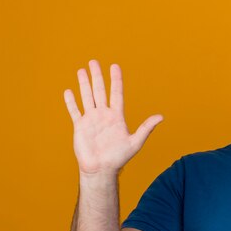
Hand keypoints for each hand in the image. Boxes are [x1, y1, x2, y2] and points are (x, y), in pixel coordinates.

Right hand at [64, 60, 162, 175]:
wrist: (101, 169)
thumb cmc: (119, 158)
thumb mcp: (135, 142)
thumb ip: (146, 128)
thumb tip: (161, 117)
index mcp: (117, 117)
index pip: (116, 93)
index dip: (116, 80)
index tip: (115, 66)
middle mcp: (103, 115)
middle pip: (100, 91)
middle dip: (97, 76)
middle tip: (94, 61)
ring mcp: (91, 120)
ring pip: (87, 97)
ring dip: (84, 84)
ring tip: (81, 70)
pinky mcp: (80, 126)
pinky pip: (75, 111)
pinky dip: (71, 102)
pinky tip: (69, 91)